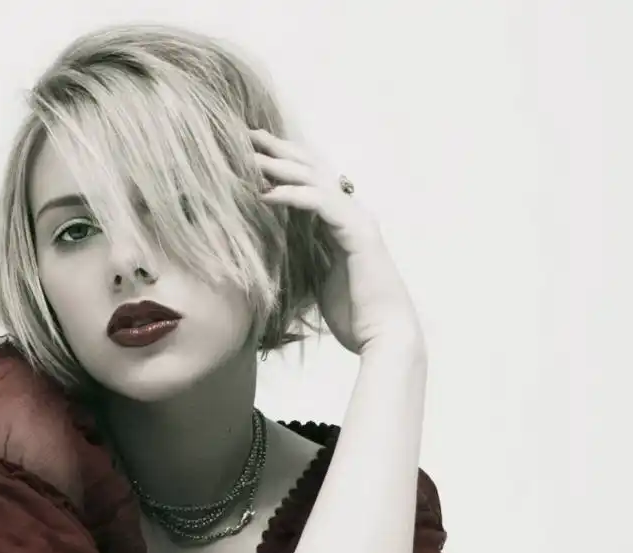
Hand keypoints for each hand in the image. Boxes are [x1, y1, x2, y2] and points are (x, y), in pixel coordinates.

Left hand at [250, 126, 421, 355]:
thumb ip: (305, 256)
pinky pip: (322, 203)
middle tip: (247, 134)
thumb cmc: (354, 316)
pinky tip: (266, 194)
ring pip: (317, 179)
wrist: (385, 337)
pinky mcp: (359, 234)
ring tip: (250, 156)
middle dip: (280, 150)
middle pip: (314, 169)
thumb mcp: (320, 279)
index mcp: (343, 224)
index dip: (283, 163)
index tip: (251, 152)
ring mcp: (358, 221)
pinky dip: (293, 195)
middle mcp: (353, 214)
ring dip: (282, 165)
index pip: (311, 181)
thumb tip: (275, 248)